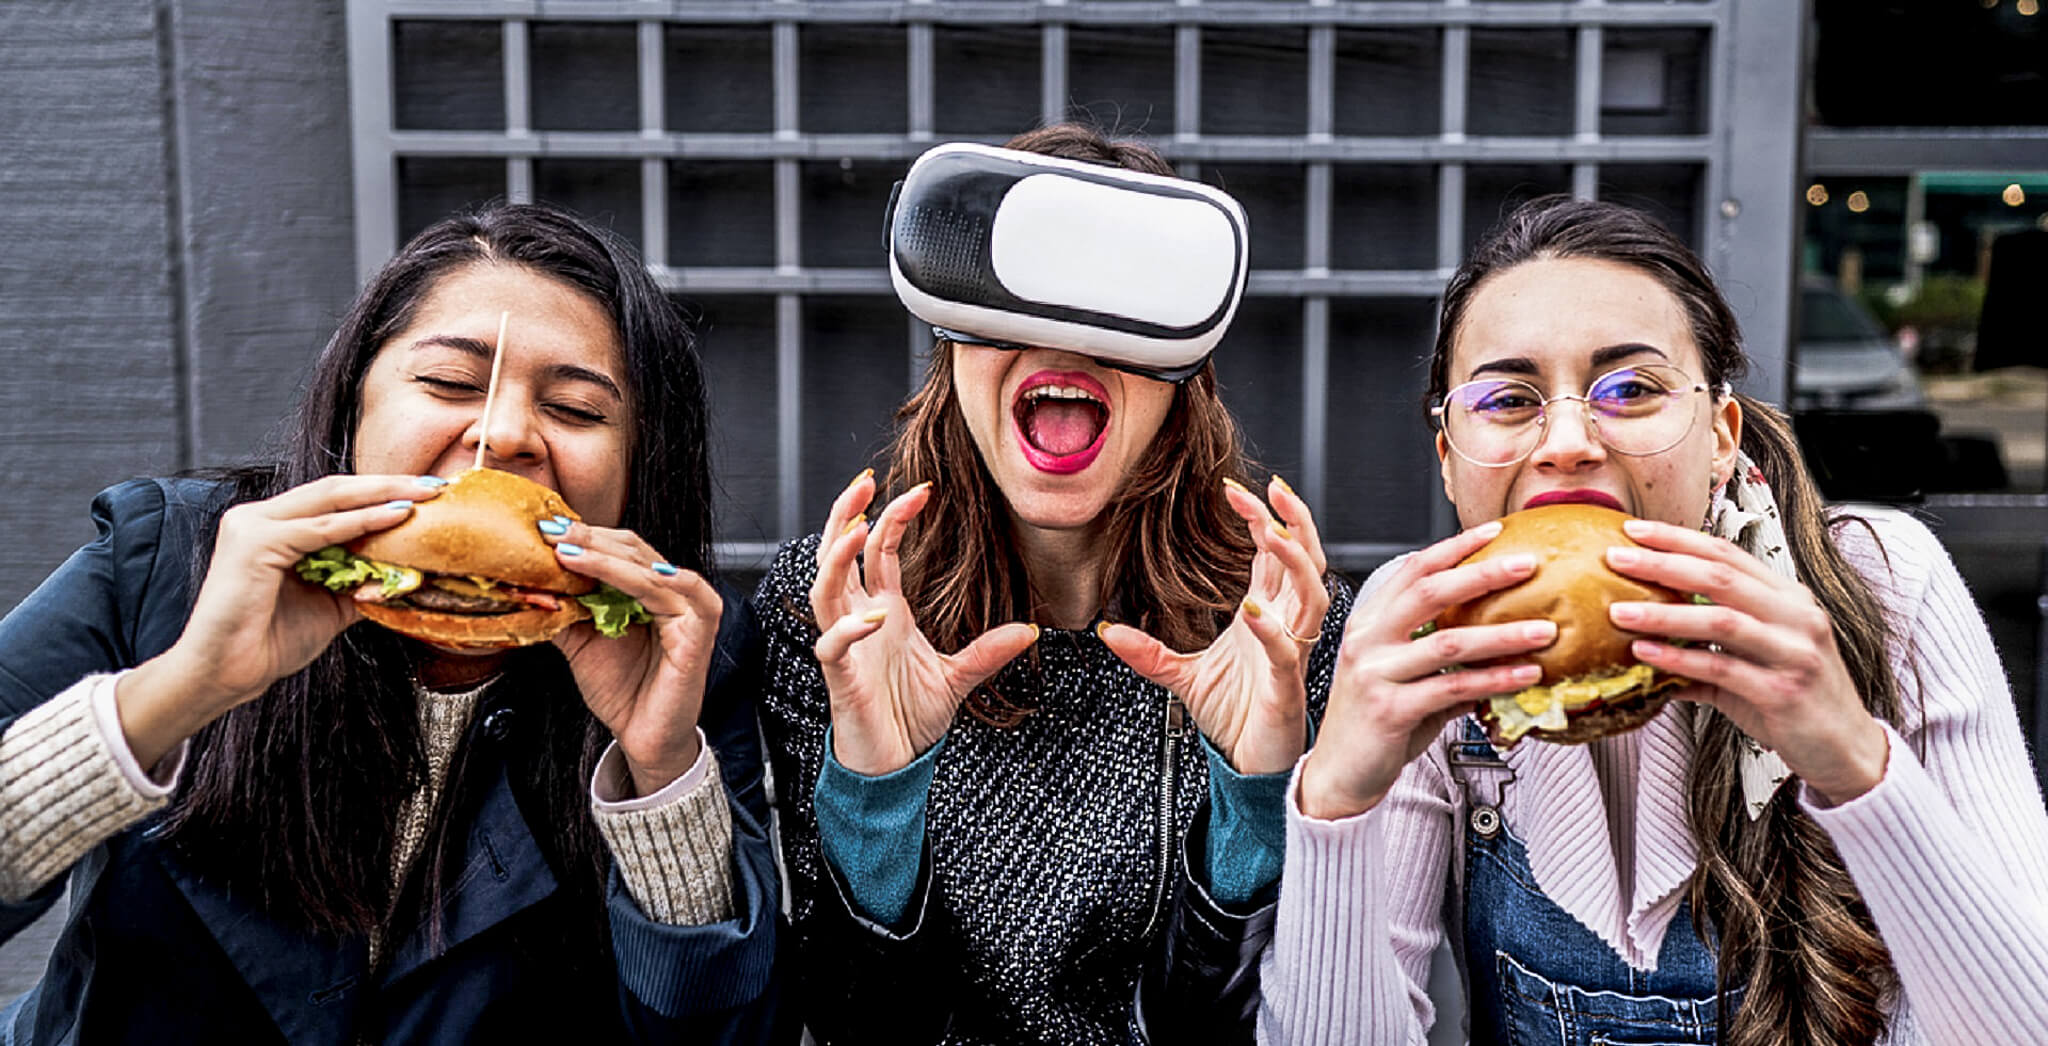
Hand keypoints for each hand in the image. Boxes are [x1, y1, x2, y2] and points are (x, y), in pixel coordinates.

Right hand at [118, 474, 445, 767]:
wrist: (226, 674)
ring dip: (382, 496)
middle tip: (433, 486)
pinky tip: (395, 517)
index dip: (379, 492)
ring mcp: (252, 525)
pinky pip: (321, 529)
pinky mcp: (254, 542)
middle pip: (334, 490)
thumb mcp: (331, 605)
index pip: (332, 499)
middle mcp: (257, 517)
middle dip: (388, 485)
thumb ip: (362, 582)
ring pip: (330, 500)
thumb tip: (408, 573)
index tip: (424, 494)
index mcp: (271, 527)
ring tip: (424, 496)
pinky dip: (362, 522)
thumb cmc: (270, 642)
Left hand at [540, 520, 723, 797]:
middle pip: (634, 551)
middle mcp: (668, 594)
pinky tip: (648, 573)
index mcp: (643, 591)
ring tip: (571, 553)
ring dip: (609, 559)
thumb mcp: (580, 644)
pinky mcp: (700, 633)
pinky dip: (676, 580)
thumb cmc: (621, 690)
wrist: (641, 736)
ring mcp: (687, 612)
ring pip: (650, 571)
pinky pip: (695, 597)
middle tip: (553, 533)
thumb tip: (531, 583)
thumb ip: (565, 611)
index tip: (545, 530)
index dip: (584, 538)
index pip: (617, 550)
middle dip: (591, 540)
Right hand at [810, 471, 1037, 776]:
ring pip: (824, 591)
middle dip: (846, 515)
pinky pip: (832, 645)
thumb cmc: (912, 717)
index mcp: (884, 610)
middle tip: (864, 480)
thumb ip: (988, 652)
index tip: (924, 488)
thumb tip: (1030, 631)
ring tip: (859, 529)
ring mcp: (845, 646)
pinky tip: (875, 615)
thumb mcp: (958, 677)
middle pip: (837, 554)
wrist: (894, 765)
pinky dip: (849, 629)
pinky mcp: (840, 678)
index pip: (879, 550)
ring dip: (837, 558)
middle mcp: (859, 620)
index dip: (894, 516)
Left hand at [1099, 477, 1332, 775]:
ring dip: (1296, 562)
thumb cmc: (1233, 718)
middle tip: (1272, 488)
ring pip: (1312, 595)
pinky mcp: (1286, 687)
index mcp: (1264, 616)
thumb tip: (1105, 630)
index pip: (1273, 555)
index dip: (1262, 519)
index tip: (1234, 490)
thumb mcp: (1182, 677)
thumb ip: (1148, 652)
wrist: (1250, 767)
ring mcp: (1290, 654)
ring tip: (1274, 533)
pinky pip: (1287, 651)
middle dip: (1294, 521)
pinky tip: (1251, 612)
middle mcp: (1283, 627)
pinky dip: (1270, 630)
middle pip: (1304, 561)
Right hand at [1295, 520, 1558, 820]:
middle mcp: (1367, 641)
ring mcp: (1375, 674)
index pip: (1413, 571)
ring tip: (1546, 629)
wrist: (1339, 776)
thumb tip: (1503, 649)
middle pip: (1429, 592)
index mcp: (1368, 623)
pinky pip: (1453, 689)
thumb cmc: (1376, 726)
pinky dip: (1495, 679)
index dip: (1454, 548)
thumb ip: (1446, 661)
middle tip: (1528, 564)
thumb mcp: (1406, 680)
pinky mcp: (1390, 710)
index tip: (1494, 532)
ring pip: (1449, 641)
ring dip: (1503, 633)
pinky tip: (1527, 675)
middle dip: (1483, 573)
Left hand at [1605, 519, 1888, 804]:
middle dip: (1663, 564)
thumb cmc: (1794, 700)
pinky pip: (1722, 669)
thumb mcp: (1755, 660)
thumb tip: (1645, 640)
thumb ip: (1707, 645)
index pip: (1727, 555)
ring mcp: (1793, 653)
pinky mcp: (1784, 692)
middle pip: (1721, 578)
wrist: (1845, 749)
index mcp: (1788, 598)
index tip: (1634, 530)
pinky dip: (1681, 660)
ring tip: (1618, 611)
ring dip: (1664, 614)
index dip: (1679, 539)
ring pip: (1721, 620)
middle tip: (1615, 558)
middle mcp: (1796, 616)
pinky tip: (1646, 654)